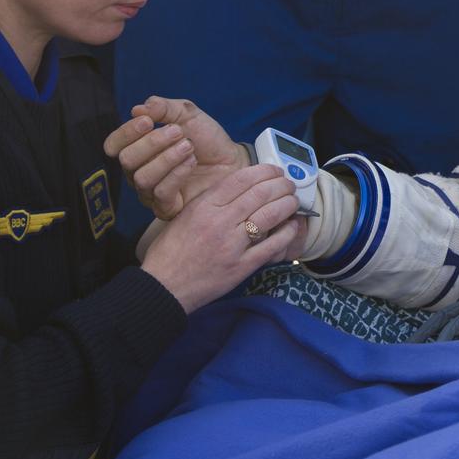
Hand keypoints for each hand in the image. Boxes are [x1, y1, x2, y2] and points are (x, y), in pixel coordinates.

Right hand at [104, 96, 246, 219]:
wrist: (232, 160)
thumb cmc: (207, 139)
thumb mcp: (188, 115)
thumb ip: (164, 108)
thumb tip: (138, 109)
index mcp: (138, 149)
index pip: (113, 145)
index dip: (126, 132)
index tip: (148, 121)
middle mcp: (139, 172)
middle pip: (127, 160)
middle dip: (153, 142)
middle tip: (179, 132)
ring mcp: (151, 192)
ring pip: (142, 178)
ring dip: (167, 158)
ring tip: (189, 147)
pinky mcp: (167, 207)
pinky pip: (161, 193)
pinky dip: (177, 173)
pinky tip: (191, 162)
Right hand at [141, 165, 306, 313]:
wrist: (164, 287)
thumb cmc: (171, 251)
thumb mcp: (185, 215)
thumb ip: (212, 200)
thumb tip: (243, 187)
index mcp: (204, 206)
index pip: (241, 179)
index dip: (264, 171)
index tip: (275, 171)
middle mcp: (219, 222)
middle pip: (260, 194)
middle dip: (281, 185)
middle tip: (289, 185)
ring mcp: (232, 245)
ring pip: (270, 215)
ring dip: (288, 204)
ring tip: (294, 201)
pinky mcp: (241, 266)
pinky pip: (272, 245)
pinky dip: (287, 233)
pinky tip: (292, 226)